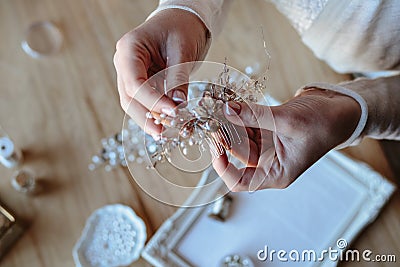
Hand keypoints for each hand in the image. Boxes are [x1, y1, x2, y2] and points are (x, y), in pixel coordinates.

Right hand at [114, 9, 209, 135]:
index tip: (172, 113)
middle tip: (162, 133)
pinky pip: (145, 101)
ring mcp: (131, 73)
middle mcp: (125, 63)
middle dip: (145, 117)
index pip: (134, 82)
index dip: (152, 101)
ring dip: (149, 119)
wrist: (182, 21)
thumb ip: (178, 77)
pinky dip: (155, 113)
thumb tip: (178, 105)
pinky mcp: (142, 82)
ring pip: (134, 103)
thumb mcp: (182, 50)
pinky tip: (167, 124)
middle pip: (129, 97)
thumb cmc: (181, 27)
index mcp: (129, 48)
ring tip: (166, 133)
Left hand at [212, 89, 360, 191]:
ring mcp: (268, 145)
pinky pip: (248, 124)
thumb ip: (255, 115)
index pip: (239, 181)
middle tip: (214, 115)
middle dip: (225, 135)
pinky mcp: (269, 130)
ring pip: (240, 136)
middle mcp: (269, 162)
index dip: (223, 167)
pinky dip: (240, 114)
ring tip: (221, 106)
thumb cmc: (325, 123)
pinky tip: (232, 103)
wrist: (342, 109)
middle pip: (237, 153)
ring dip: (230, 122)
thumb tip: (227, 110)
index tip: (214, 146)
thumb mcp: (287, 120)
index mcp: (276, 173)